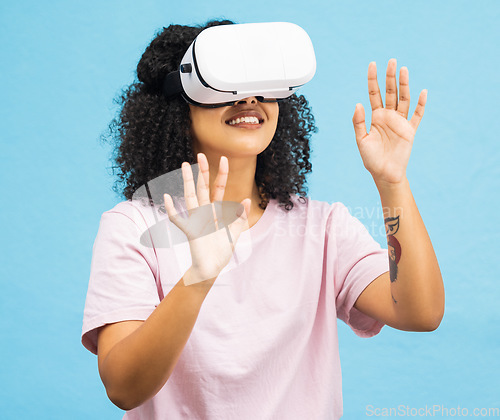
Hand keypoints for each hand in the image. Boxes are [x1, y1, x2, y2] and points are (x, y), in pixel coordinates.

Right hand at [163, 153, 250, 284]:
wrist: (212, 268)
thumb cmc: (221, 251)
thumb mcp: (235, 232)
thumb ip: (239, 217)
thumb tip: (246, 200)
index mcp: (216, 211)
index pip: (218, 188)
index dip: (221, 174)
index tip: (224, 159)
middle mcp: (205, 212)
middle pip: (203, 188)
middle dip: (202, 171)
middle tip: (200, 155)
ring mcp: (196, 220)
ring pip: (191, 197)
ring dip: (188, 182)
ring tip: (184, 166)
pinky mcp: (190, 231)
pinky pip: (178, 219)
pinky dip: (171, 209)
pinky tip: (167, 198)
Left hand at [352, 59, 426, 186]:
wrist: (384, 173)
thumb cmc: (370, 158)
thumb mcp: (360, 140)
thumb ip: (358, 122)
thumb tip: (358, 104)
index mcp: (375, 117)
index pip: (374, 94)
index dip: (373, 80)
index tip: (372, 65)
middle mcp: (388, 116)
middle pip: (390, 92)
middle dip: (390, 77)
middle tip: (391, 61)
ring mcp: (400, 122)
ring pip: (403, 99)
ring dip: (404, 85)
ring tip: (403, 69)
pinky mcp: (410, 131)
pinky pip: (417, 115)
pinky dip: (420, 104)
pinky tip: (422, 92)